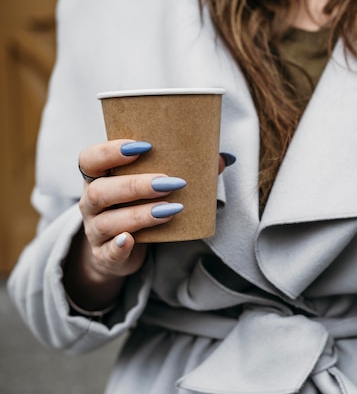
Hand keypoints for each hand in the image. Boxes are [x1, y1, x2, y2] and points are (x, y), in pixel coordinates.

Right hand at [65, 140, 234, 310]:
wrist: (124, 249)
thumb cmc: (140, 205)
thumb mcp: (153, 186)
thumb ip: (182, 168)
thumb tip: (222, 159)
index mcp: (99, 177)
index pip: (90, 159)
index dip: (110, 151)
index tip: (142, 146)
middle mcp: (91, 203)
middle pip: (101, 191)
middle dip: (135, 185)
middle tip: (169, 182)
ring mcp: (95, 231)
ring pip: (108, 221)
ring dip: (139, 214)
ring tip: (171, 209)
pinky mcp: (105, 255)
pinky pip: (108, 252)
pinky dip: (119, 247)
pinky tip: (130, 240)